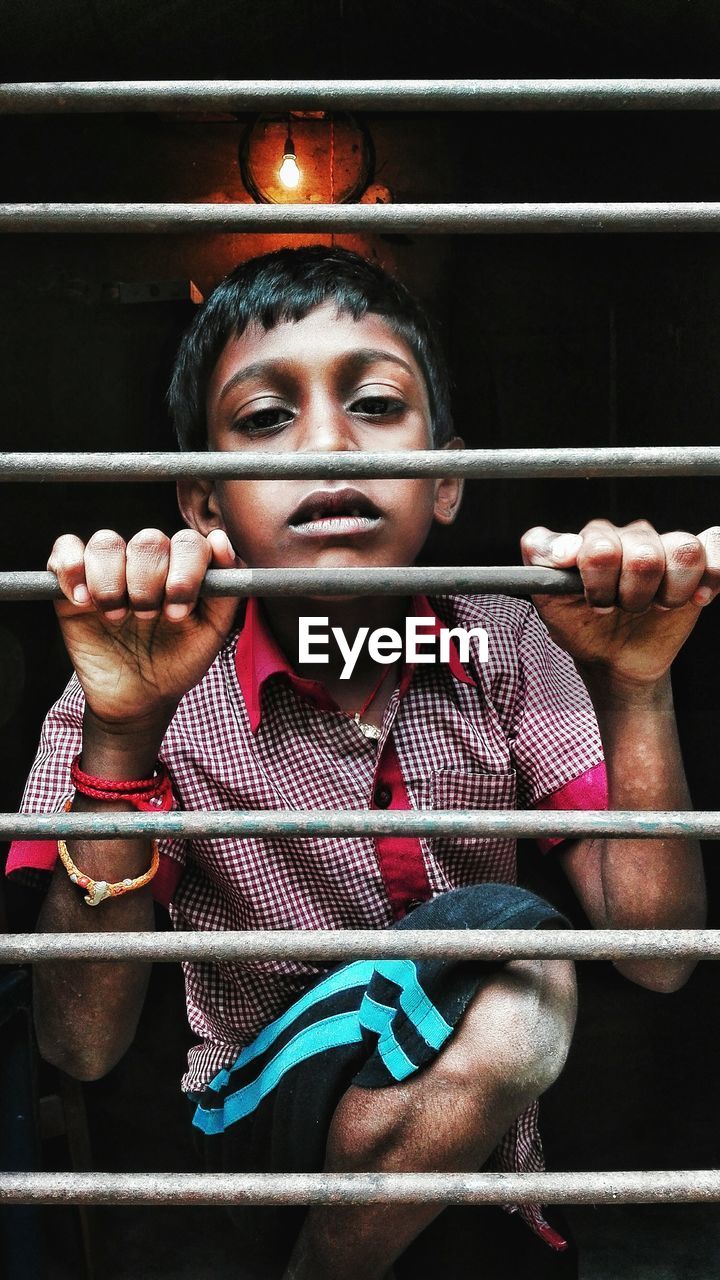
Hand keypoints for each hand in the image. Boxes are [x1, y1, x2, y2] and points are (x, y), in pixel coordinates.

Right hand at [48, 527, 240, 727]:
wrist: (138, 698)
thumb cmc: (178, 662)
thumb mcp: (211, 633)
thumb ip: (225, 590)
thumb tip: (220, 541)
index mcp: (183, 568)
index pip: (188, 542)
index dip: (184, 574)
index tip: (178, 612)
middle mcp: (147, 562)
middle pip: (148, 540)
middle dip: (148, 584)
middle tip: (147, 619)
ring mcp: (110, 568)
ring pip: (106, 542)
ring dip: (111, 582)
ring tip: (117, 617)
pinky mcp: (73, 582)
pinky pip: (65, 548)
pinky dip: (72, 569)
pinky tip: (83, 602)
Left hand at [521, 519, 719, 687]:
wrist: (614, 658)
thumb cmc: (581, 625)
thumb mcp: (547, 600)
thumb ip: (540, 561)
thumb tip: (565, 547)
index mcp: (593, 539)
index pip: (601, 547)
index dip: (599, 583)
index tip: (595, 603)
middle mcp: (630, 536)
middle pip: (644, 555)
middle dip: (632, 597)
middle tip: (622, 609)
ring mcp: (665, 547)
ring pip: (684, 551)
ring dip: (669, 593)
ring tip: (654, 607)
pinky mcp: (698, 563)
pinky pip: (717, 546)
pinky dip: (713, 574)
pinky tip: (695, 599)